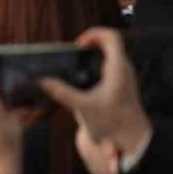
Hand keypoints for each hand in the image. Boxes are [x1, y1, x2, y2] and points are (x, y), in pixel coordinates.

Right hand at [38, 27, 149, 155]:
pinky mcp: (120, 86)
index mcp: (118, 69)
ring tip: (73, 64)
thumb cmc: (113, 123)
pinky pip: (107, 67)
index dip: (93, 34)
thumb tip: (42, 81)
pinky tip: (80, 79)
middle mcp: (123, 70)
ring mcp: (123, 77)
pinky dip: (93, 66)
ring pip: (108, 56)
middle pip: (108, 44)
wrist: (132, 140)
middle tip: (71, 54)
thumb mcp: (84, 107)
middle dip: (88, 45)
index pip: (111, 37)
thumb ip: (62, 93)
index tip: (77, 45)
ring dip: (90, 56)